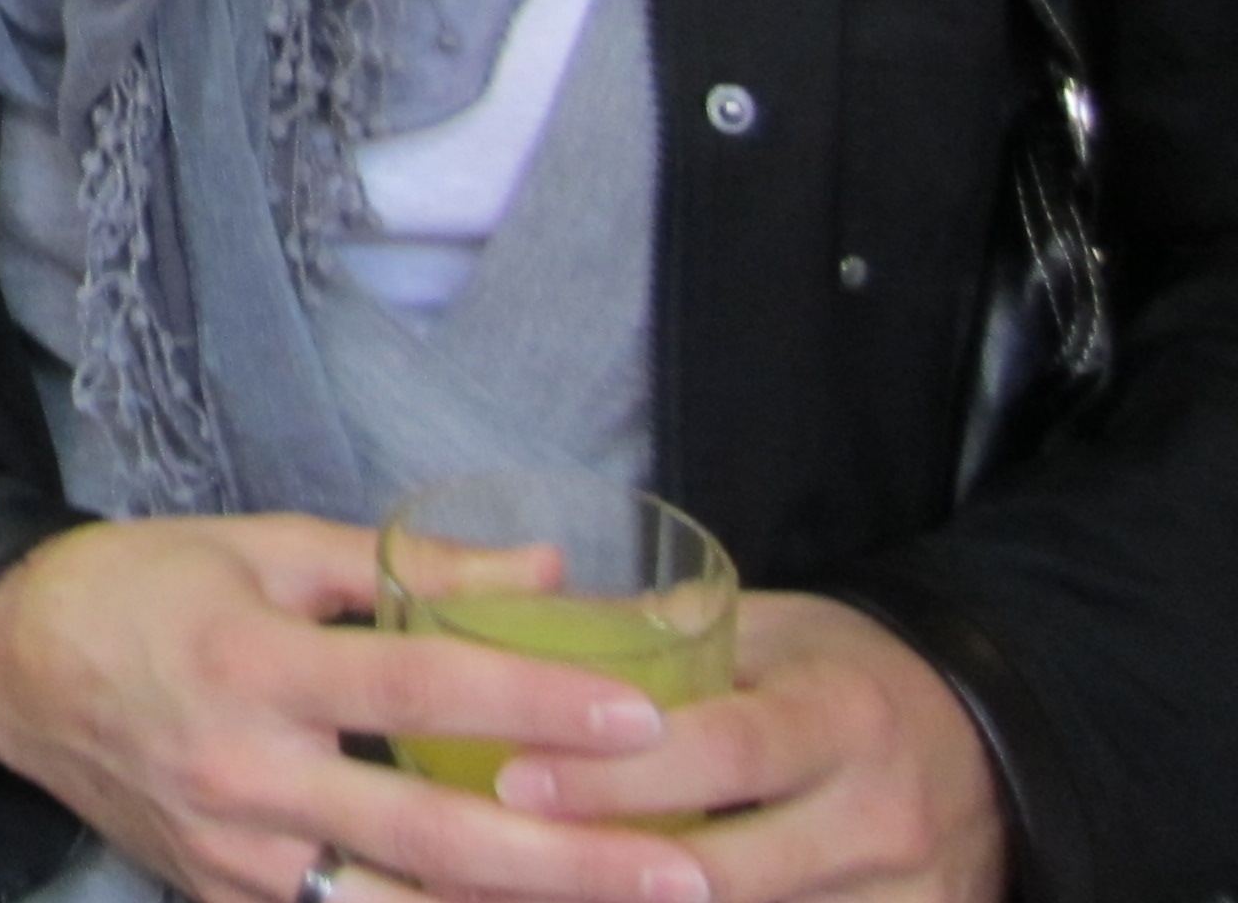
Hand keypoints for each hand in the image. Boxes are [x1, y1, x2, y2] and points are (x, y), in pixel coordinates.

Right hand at [0, 514, 714, 902]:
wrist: (4, 664)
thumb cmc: (140, 586)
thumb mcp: (261, 544)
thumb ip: (403, 564)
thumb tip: (545, 572)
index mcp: (254, 660)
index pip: (417, 689)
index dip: (532, 704)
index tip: (640, 717)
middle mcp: (247, 771)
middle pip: (429, 837)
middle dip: (567, 863)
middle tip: (686, 872)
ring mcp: (234, 854)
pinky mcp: (222, 898)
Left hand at [493, 594, 1004, 902]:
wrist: (992, 740)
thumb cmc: (844, 676)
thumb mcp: (768, 631)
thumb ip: (655, 634)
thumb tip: (501, 613)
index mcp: (843, 715)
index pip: (723, 751)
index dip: (617, 777)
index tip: (515, 781)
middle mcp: (883, 818)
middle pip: (729, 871)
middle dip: (607, 874)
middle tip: (495, 860)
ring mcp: (907, 899)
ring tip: (527, 894)